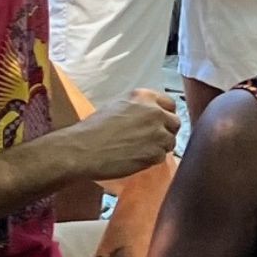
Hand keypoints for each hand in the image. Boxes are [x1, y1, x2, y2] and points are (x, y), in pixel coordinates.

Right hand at [64, 89, 179, 181]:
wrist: (82, 149)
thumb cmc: (93, 129)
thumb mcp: (117, 107)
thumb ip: (139, 108)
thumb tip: (150, 116)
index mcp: (144, 97)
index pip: (170, 104)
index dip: (165, 114)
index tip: (159, 122)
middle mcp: (155, 112)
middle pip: (175, 123)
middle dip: (166, 131)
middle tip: (151, 139)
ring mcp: (157, 133)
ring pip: (170, 141)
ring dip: (160, 147)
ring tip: (139, 150)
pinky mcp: (155, 153)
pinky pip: (162, 157)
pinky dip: (152, 159)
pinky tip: (135, 158)